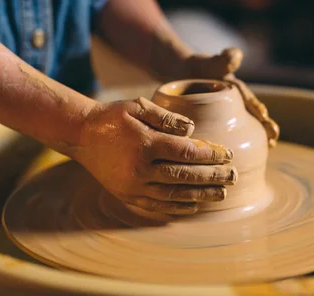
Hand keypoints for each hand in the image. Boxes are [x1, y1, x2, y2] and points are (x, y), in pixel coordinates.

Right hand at [75, 98, 236, 214]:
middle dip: (212, 177)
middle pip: (184, 176)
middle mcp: (139, 169)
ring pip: (173, 195)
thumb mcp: (137, 106)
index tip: (228, 154)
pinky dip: (178, 208)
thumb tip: (192, 130)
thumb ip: (166, 117)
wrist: (80, 135)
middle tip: (233, 176)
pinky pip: (156, 206)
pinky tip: (195, 206)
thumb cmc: (111, 117)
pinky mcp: (126, 195)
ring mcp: (132, 186)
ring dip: (200, 195)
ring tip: (221, 194)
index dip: (210, 154)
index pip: (186, 152)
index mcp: (144, 144)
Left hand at [185, 48, 279, 146]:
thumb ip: (223, 59)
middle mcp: (235, 104)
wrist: (182, 75)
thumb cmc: (199, 67)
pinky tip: (232, 159)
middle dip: (264, 126)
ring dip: (254, 139)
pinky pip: (226, 136)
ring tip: (266, 149)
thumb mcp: (209, 63)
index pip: (247, 99)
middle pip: (251, 115)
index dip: (256, 107)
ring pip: (242, 128)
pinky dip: (232, 145)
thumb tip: (236, 54)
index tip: (264, 116)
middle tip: (273, 139)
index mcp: (235, 92)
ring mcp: (226, 115)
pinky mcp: (216, 125)